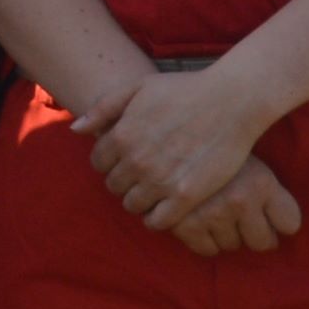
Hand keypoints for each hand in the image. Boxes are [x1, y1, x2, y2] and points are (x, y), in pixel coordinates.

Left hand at [80, 62, 286, 229]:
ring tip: (156, 190)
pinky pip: (158, 221)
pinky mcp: (185, 196)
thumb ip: (103, 108)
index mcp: (121, 135)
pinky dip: (157, 218)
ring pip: (132, 205)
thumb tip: (76, 130)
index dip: (112, 161)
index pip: (99, 163)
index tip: (128, 159)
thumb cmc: (185, 89)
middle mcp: (136, 161)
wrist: (232, 100)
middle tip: (144, 175)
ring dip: (140, 199)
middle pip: (114, 186)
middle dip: (125, 181)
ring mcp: (160, 180)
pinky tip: (167, 206)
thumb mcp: (138, 87)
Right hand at [162, 154, 304, 257]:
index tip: (271, 215)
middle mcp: (241, 201)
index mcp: (262, 182)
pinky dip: (205, 240)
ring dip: (227, 234)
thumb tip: (284, 228)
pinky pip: (206, 250)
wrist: (169, 133)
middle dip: (254, 233)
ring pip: (232, 246)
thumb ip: (268, 190)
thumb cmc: (215, 144)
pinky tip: (200, 220)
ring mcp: (212, 214)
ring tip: (217, 212)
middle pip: (262, 242)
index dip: (280, 221)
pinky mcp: (186, 225)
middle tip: (242, 218)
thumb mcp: (249, 157)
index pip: (290, 224)